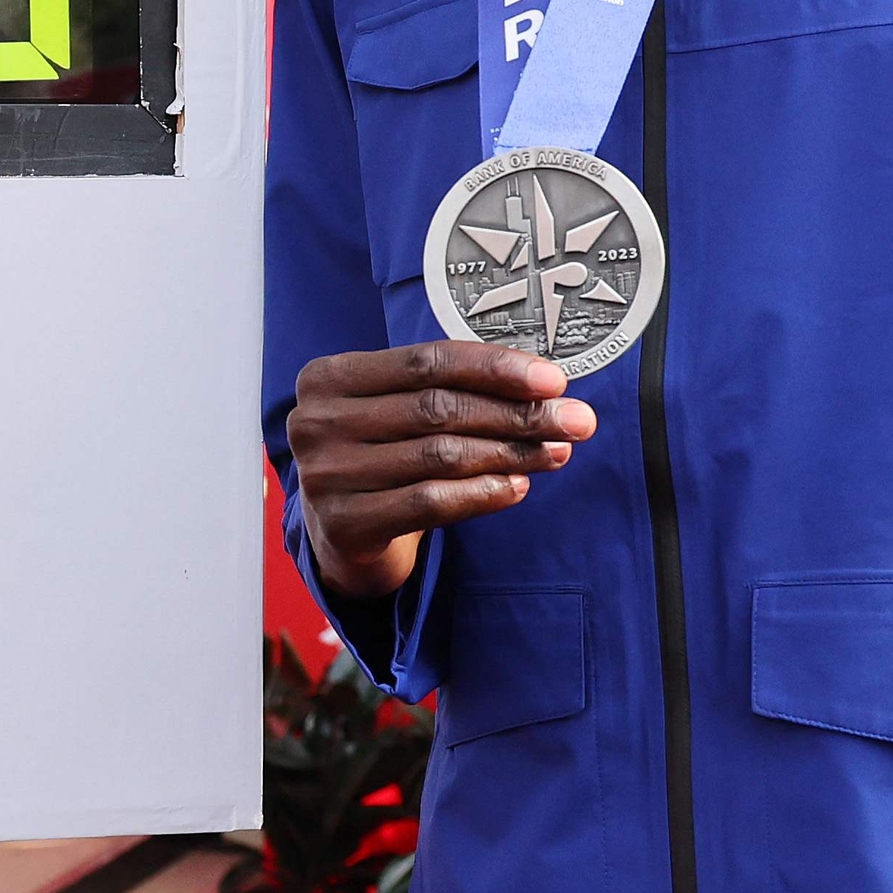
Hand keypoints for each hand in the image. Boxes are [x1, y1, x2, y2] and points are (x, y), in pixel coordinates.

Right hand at [285, 340, 595, 601]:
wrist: (342, 532)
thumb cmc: (382, 455)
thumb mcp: (398, 410)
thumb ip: (448, 388)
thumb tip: (544, 386)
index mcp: (329, 377)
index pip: (426, 361)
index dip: (495, 368)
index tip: (553, 380)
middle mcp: (317, 421)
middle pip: (437, 408)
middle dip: (516, 412)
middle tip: (575, 420)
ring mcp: (325, 475)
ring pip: (439, 455)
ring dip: (510, 453)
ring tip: (556, 452)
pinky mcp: (344, 524)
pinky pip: (430, 502)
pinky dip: (482, 493)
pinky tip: (518, 486)